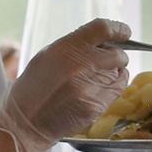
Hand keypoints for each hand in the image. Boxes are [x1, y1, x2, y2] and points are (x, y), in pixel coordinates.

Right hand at [0, 19, 130, 151]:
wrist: (27, 122)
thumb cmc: (34, 88)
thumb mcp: (47, 56)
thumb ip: (75, 46)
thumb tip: (102, 42)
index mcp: (66, 49)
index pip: (102, 29)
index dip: (117, 29)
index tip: (124, 32)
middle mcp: (81, 65)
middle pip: (116, 53)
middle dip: (115, 55)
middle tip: (106, 60)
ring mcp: (90, 87)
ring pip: (119, 71)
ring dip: (113, 71)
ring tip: (95, 78)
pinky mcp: (97, 105)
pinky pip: (119, 88)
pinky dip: (115, 84)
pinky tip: (102, 86)